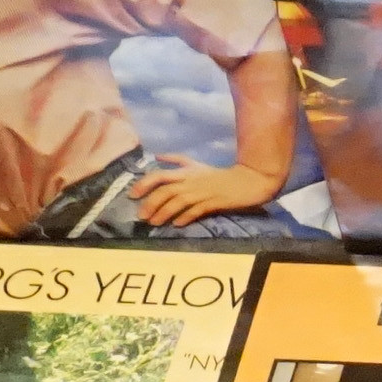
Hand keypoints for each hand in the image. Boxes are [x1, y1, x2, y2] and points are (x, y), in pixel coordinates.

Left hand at [127, 156, 280, 226]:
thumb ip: (177, 160)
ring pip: (177, 202)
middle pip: (165, 191)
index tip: (133, 195)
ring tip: (154, 223)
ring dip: (164, 213)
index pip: (159, 175)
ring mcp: (202, 192)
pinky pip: (195, 210)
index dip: (144, 184)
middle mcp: (191, 181)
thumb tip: (157, 156)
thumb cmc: (221, 175)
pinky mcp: (213, 202)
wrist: (248, 181)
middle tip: (141, 217)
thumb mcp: (197, 164)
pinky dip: (185, 217)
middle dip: (151, 204)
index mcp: (186, 171)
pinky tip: (176, 224)